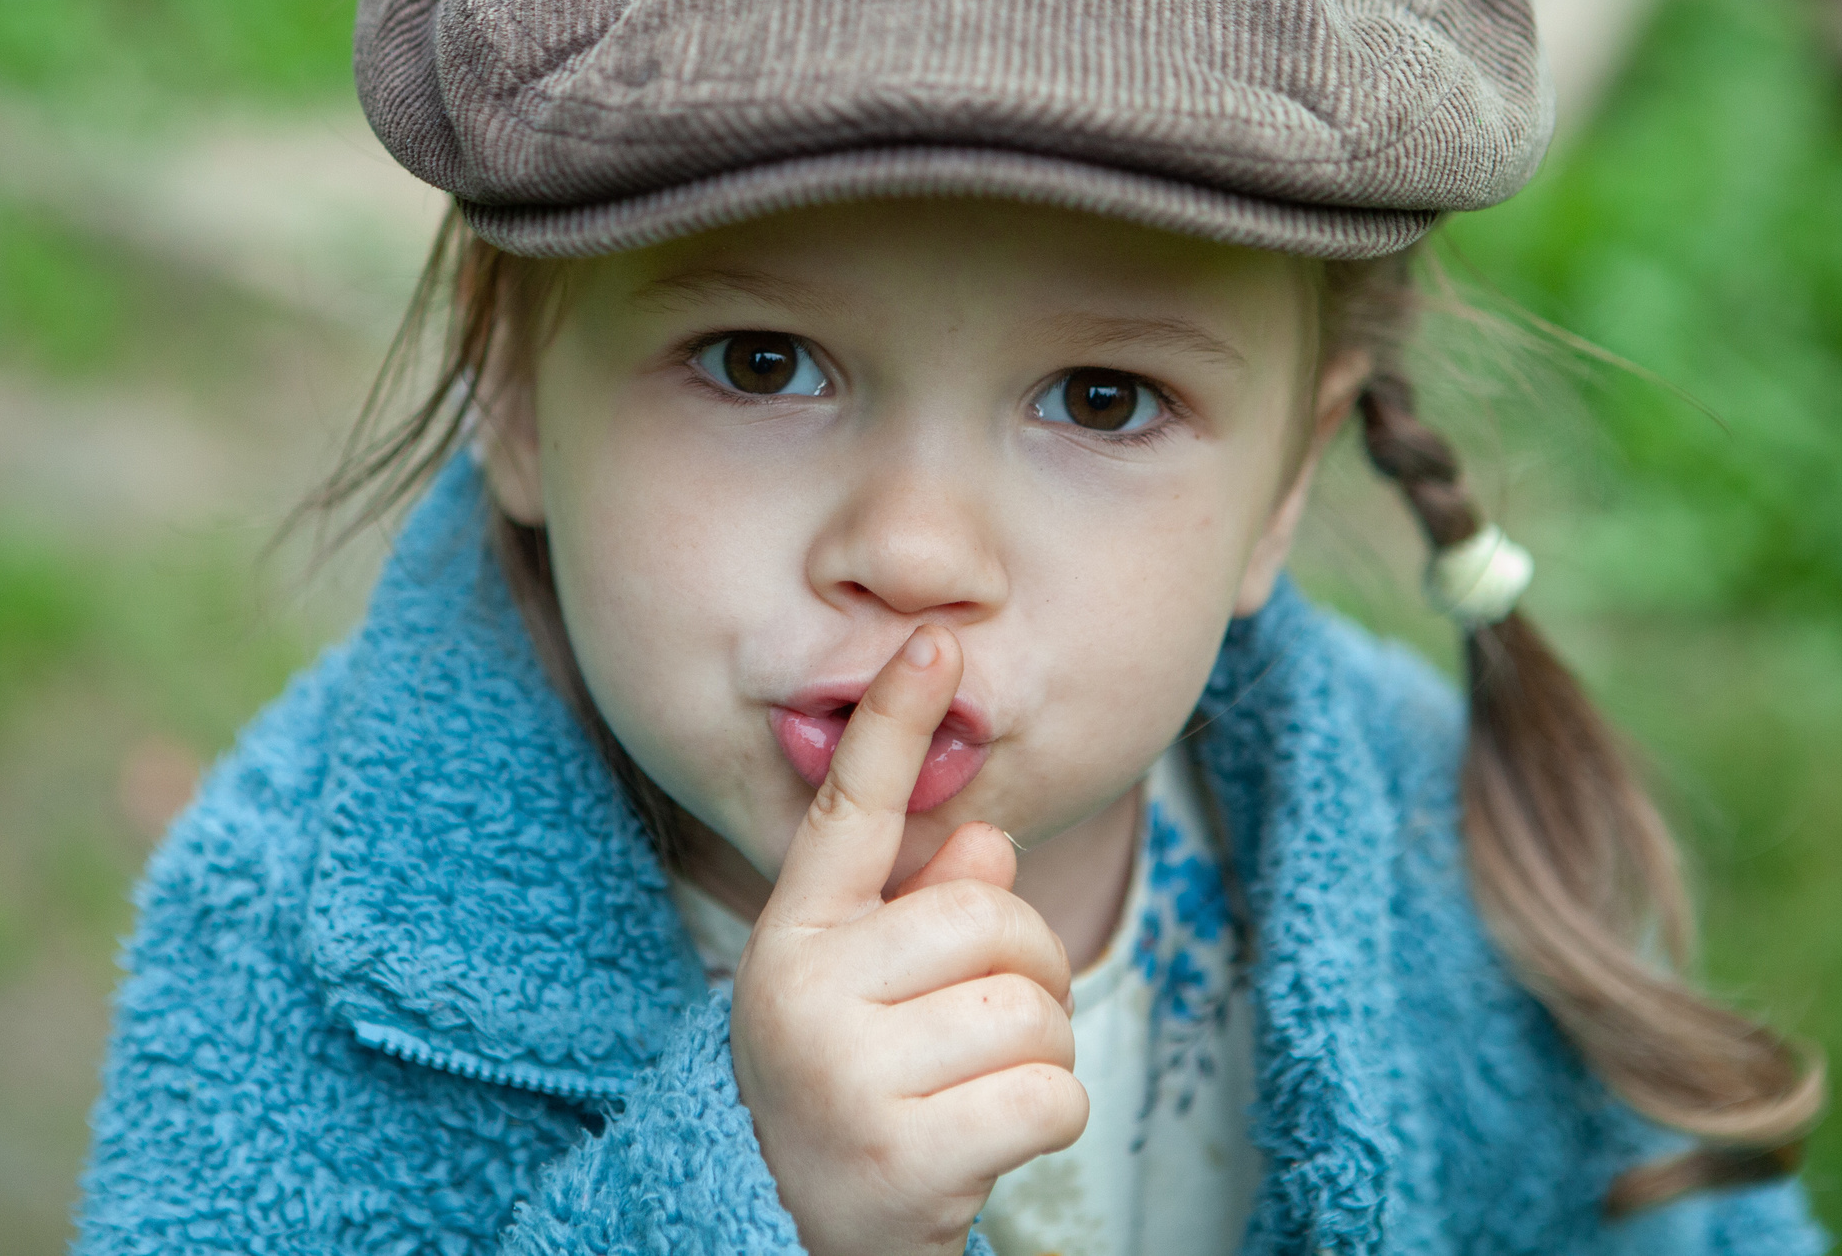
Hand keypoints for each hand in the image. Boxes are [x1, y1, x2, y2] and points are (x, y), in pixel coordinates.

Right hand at [730, 625, 1086, 1255]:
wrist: (789, 1234)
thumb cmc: (854, 1092)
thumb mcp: (864, 993)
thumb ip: (919, 908)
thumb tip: (988, 842)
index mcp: (793, 933)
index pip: (851, 810)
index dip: (896, 722)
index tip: (934, 643)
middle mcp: (801, 987)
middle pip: (991, 916)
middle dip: (1027, 971)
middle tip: (984, 1031)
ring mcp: (846, 1069)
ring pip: (1032, 1006)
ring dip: (1040, 1054)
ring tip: (975, 1091)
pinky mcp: (903, 1150)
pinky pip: (1051, 1093)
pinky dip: (1048, 1119)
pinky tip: (986, 1143)